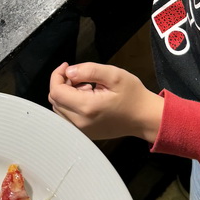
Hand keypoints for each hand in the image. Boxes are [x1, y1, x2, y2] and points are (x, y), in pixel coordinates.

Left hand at [48, 62, 163, 140]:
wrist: (145, 118)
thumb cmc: (132, 94)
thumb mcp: (114, 75)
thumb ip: (89, 70)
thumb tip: (68, 72)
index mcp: (87, 107)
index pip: (56, 91)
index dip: (57, 75)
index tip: (67, 65)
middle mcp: (80, 123)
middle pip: (55, 100)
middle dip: (62, 83)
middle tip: (80, 75)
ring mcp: (82, 131)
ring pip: (59, 109)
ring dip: (66, 94)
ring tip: (86, 86)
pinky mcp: (85, 134)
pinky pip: (67, 117)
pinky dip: (70, 104)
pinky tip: (87, 98)